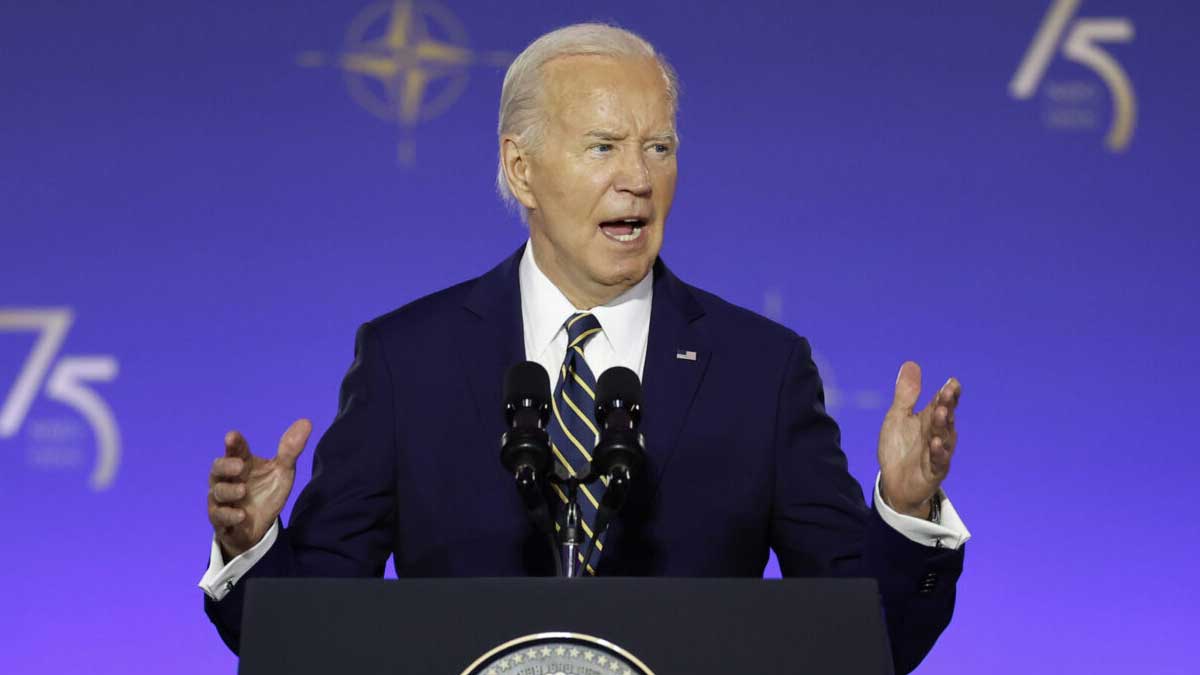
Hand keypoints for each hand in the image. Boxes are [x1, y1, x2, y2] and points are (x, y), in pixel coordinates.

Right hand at [207, 418, 311, 559]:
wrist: (259, 526)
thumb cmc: (267, 492)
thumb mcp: (283, 471)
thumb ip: (290, 449)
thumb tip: (306, 422)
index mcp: (241, 462)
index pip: (234, 449)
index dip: (233, 443)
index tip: (232, 437)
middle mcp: (226, 479)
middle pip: (217, 468)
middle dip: (225, 466)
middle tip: (239, 466)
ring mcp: (221, 500)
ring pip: (217, 493)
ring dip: (229, 491)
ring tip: (243, 490)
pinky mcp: (221, 520)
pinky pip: (219, 517)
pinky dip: (229, 516)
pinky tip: (241, 515)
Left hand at [877, 362, 960, 517]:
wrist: (894, 482)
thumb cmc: (899, 448)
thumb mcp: (898, 417)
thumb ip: (906, 394)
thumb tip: (911, 364)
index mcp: (930, 419)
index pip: (941, 402)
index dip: (947, 393)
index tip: (952, 382)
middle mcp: (938, 434)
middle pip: (945, 417)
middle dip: (948, 404)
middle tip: (948, 392)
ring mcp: (938, 453)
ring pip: (945, 437)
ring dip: (944, 425)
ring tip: (942, 412)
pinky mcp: (934, 471)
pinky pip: (939, 461)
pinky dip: (938, 452)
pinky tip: (936, 443)